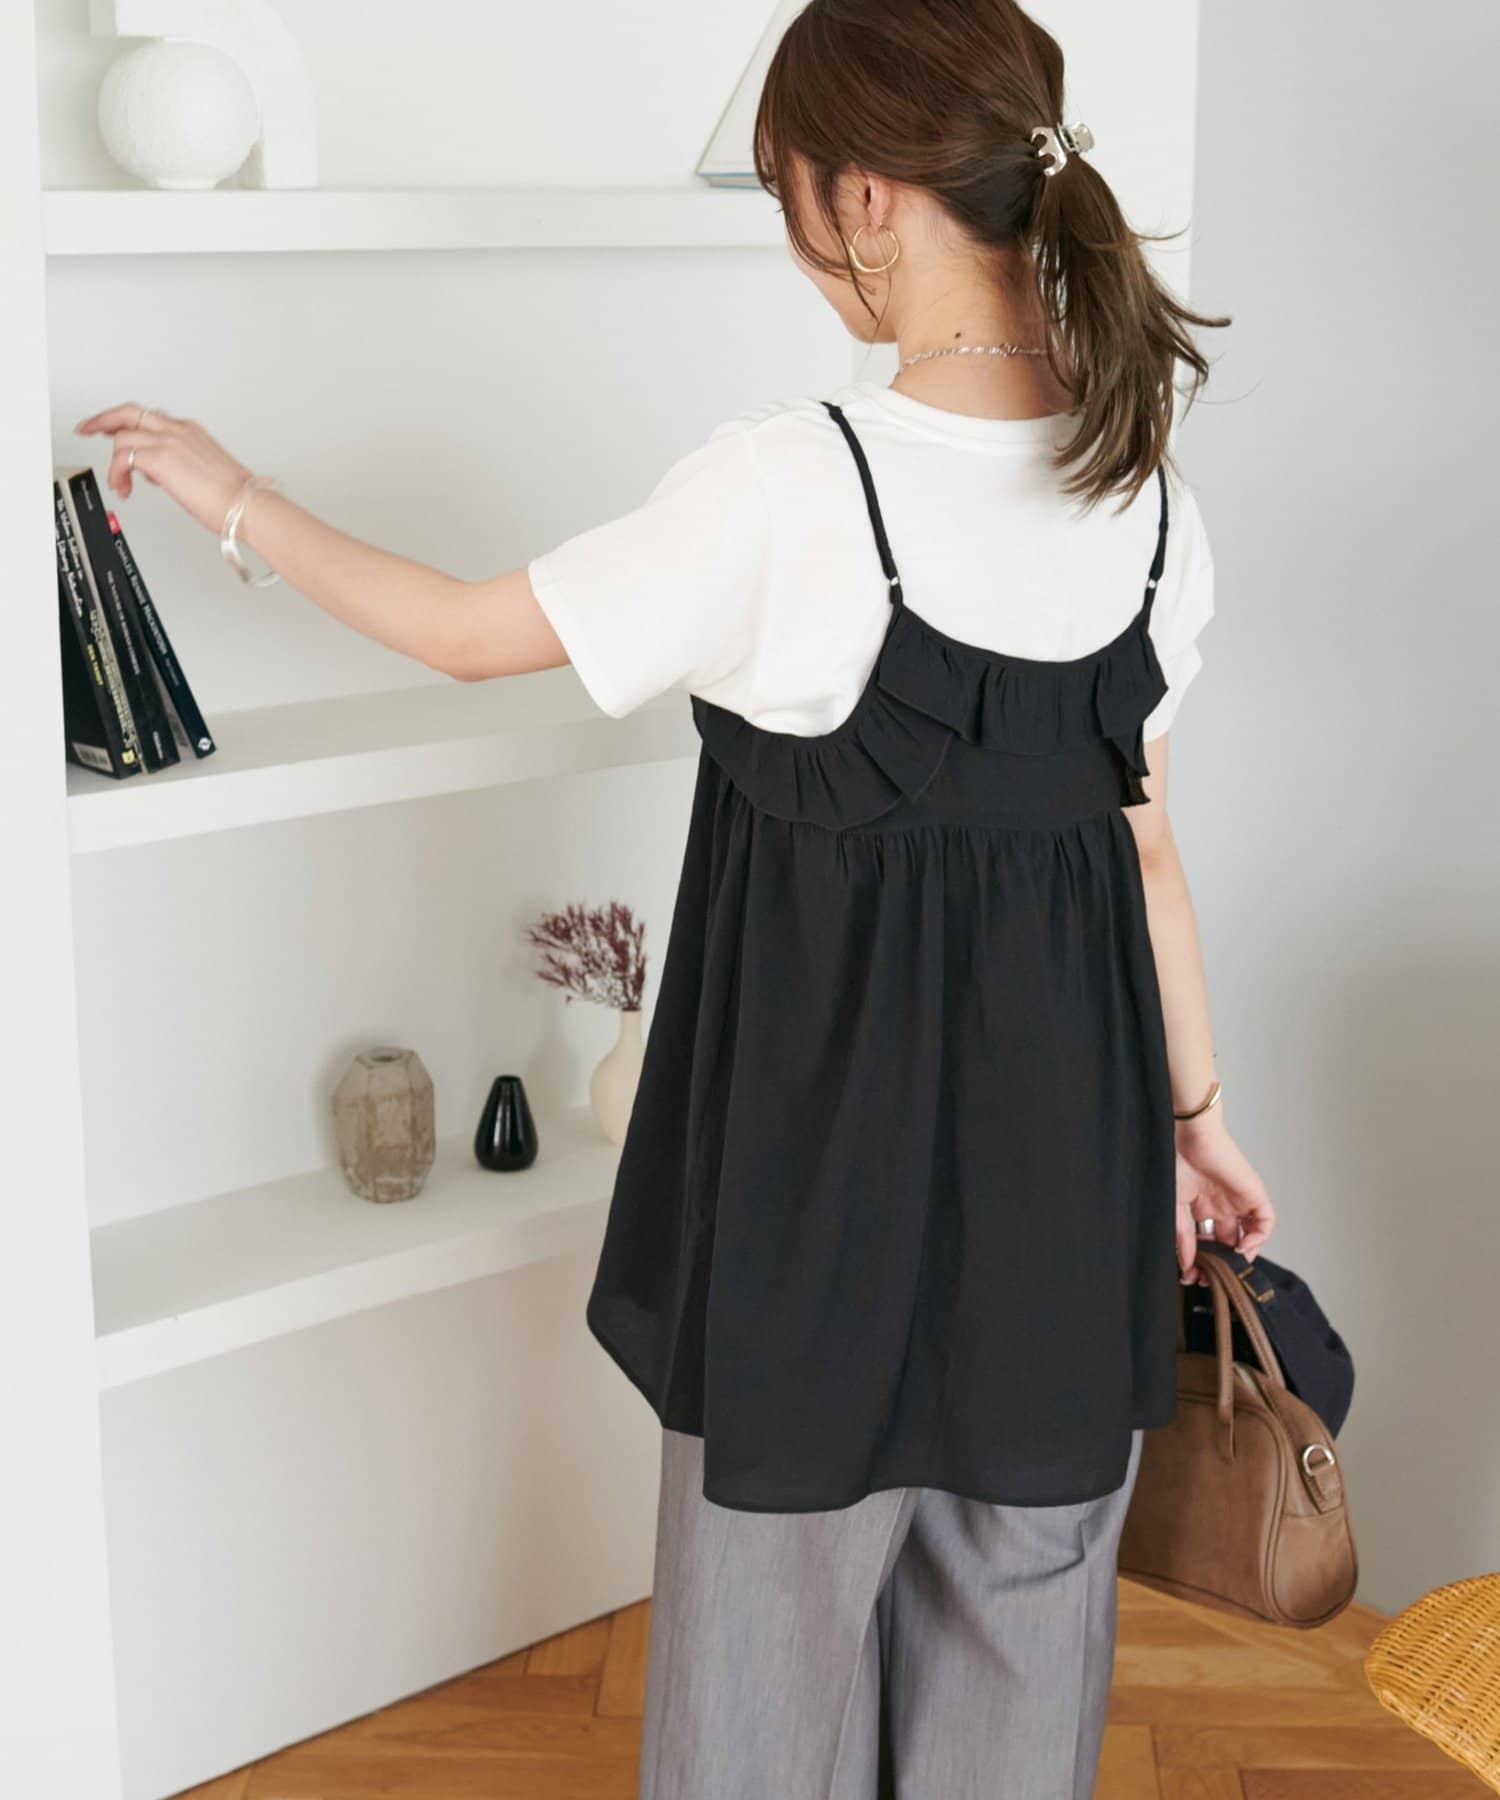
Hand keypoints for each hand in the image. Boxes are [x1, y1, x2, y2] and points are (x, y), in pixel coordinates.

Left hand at [74, 403, 250, 535]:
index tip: (111, 429)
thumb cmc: (234, 497)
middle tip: (88, 429)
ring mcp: (168, 440)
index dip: (126, 423)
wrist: (246, 505)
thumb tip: (161, 474)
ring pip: (122, 437)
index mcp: (190, 431)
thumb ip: (179, 464)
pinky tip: (124, 488)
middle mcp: (177, 429)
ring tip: (120, 483)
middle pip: (128, 412)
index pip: (149, 418)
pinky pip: (123, 458)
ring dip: (115, 463)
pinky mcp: (160, 458)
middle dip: (102, 420)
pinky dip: (118, 474)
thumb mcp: (204, 470)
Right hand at [1173, 1112, 1274, 1285]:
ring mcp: (1239, 1201)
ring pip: (1250, 1235)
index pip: (1208, 1241)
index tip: (1191, 1275)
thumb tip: (1187, 1265)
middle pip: (1228, 1243)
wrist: (1189, 1135)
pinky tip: (1242, 1247)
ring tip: (1229, 1267)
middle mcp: (1221, 1206)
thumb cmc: (1175, 1161)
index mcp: (1201, 1206)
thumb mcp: (1174, 1206)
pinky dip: (1259, 1237)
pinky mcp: (1254, 1194)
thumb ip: (1183, 1236)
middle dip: (1220, 1263)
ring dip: (1242, 1255)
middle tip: (1209, 1277)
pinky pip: (1265, 1222)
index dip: (1202, 1260)